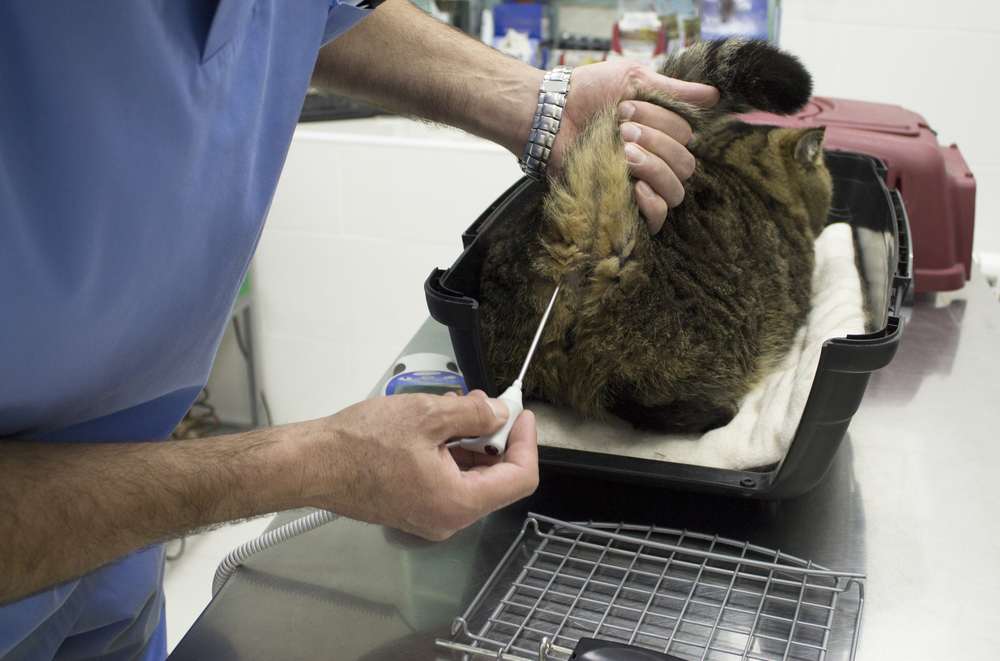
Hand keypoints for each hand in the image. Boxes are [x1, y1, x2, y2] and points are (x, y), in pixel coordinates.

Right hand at [299, 390, 537, 540]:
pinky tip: (438, 425)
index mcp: (457, 503)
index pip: (518, 478)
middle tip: (488, 404)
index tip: (521, 415)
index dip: (525, 442)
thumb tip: (498, 413)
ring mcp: (429, 516)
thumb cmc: (359, 445)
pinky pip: (448, 480)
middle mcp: (447, 519)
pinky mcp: (413, 506)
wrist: (312, 463)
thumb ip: (474, 414)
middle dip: (495, 437)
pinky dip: (451, 452)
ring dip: (472, 441)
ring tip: (456, 408)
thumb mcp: (428, 415)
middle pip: (496, 479)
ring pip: (470, 477)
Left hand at [550, 61, 718, 233]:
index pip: (687, 138)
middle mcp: (654, 162)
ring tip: (623, 152)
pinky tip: (634, 186)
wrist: (548, 116)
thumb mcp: (634, 81)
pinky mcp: (622, 209)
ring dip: (654, 168)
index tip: (626, 109)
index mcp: (660, 135)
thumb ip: (674, 91)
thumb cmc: (588, 94)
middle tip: (622, 130)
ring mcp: (640, 187)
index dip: (663, 124)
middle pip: (685, 165)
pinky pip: (658, 219)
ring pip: (676, 191)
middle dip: (657, 143)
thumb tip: (716, 94)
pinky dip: (652, 203)